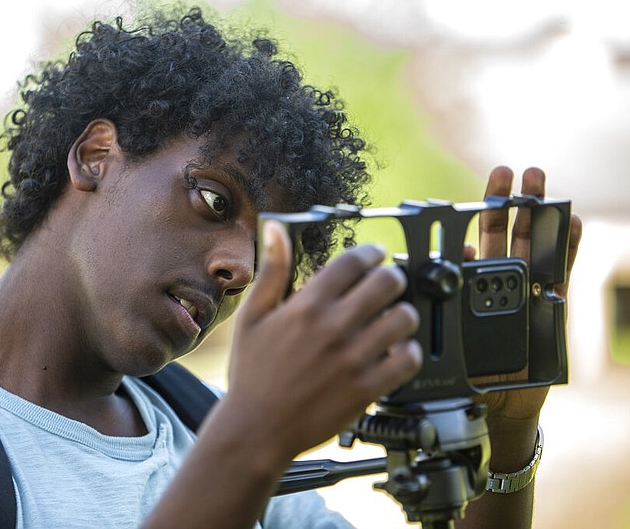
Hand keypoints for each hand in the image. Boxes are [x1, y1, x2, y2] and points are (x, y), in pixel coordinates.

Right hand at [223, 220, 421, 461]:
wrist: (256, 429)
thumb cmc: (252, 373)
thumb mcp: (253, 316)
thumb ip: (272, 270)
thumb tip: (275, 230)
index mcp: (307, 305)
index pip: (354, 261)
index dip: (371, 253)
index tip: (374, 256)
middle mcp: (334, 327)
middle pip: (388, 282)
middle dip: (391, 278)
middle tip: (386, 286)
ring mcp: (354, 358)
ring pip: (404, 318)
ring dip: (401, 314)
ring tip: (390, 320)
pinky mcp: (367, 388)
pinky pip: (408, 359)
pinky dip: (407, 352)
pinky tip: (393, 352)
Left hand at [471, 166, 582, 424]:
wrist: (502, 404)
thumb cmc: (471, 374)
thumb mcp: (453, 337)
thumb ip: (449, 301)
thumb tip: (451, 262)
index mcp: (473, 287)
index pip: (473, 246)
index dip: (470, 223)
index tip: (465, 199)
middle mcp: (503, 281)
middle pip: (505, 234)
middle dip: (505, 201)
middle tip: (504, 171)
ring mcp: (530, 289)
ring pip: (534, 242)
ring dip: (536, 211)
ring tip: (536, 179)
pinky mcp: (553, 302)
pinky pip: (562, 268)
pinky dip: (567, 244)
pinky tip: (571, 220)